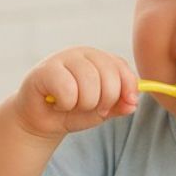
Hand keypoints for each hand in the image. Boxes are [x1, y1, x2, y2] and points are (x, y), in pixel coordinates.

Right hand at [14, 47, 138, 137]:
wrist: (41, 121)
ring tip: (71, 104)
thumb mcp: (101, 110)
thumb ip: (119, 105)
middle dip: (105, 101)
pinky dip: (65, 104)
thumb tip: (133, 104)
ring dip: (83, 104)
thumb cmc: (72, 111)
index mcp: (100, 59)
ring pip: (89, 83)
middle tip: (90, 108)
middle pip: (109, 76)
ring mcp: (63, 58)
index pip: (122, 67)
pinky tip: (57, 102)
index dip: (128, 87)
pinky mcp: (45, 70)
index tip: (128, 103)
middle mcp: (83, 53)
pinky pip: (68, 89)